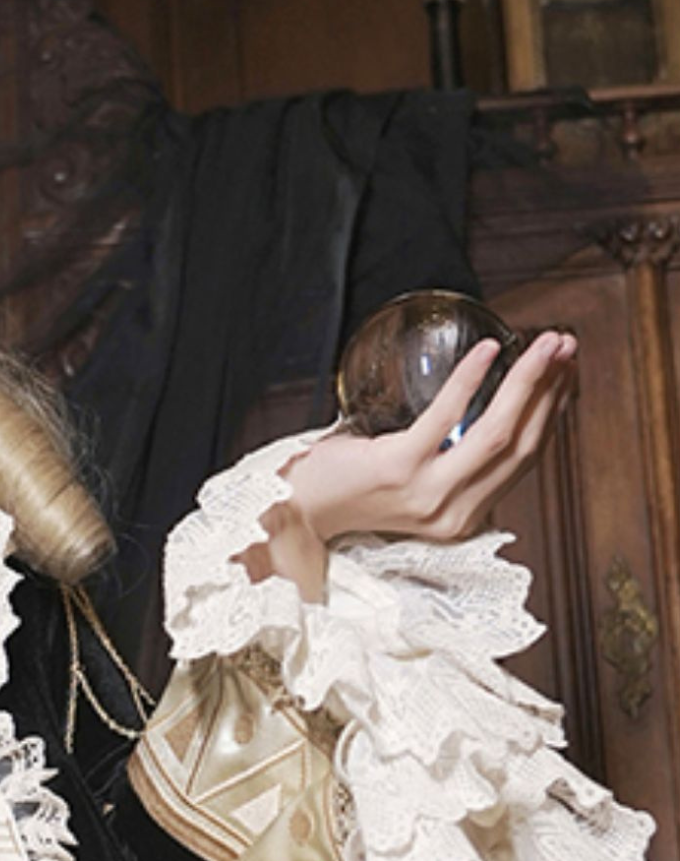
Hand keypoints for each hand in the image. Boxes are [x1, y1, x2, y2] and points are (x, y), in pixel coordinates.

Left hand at [253, 327, 577, 598]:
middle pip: (520, 445)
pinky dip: (472, 379)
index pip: (521, 462)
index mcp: (461, 518)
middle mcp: (452, 514)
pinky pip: (447, 417)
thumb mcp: (412, 482)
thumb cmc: (347, 487)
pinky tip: (487, 350)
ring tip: (544, 343)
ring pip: (497, 432)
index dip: (550, 414)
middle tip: (564, 346)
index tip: (566, 374)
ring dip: (527, 381)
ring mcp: (427, 495)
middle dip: (550, 390)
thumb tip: (481, 405)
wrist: (294, 511)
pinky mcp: (399, 470)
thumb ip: (447, 461)